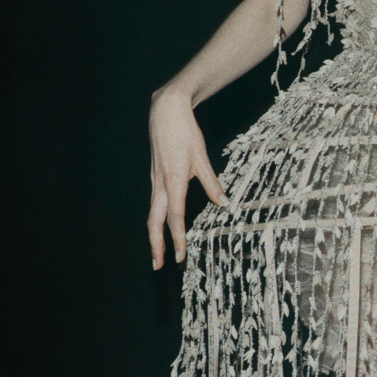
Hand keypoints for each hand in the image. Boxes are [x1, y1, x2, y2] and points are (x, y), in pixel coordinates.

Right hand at [147, 85, 229, 269]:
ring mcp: (156, 181)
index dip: (178, 237)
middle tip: (159, 266)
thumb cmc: (185, 131)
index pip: (176, 216)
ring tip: (158, 255)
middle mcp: (161, 184)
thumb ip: (212, 183)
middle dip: (157, 245)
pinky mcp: (156, 177)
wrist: (166, 110)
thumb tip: (224, 204)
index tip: (181, 255)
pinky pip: (155, 204)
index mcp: (174, 180)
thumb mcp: (202, 157)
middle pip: (155, 221)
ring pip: (152, 214)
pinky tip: (162, 229)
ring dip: (155, 236)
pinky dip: (157, 221)